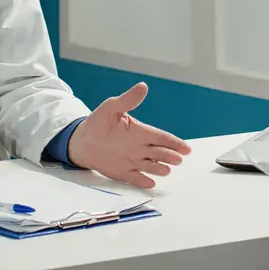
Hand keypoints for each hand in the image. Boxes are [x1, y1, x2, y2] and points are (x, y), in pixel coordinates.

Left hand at [68, 82, 192, 188]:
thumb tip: (142, 86)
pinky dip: (143, 181)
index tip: (186, 148)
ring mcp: (132, 161)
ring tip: (166, 170)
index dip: (175, 143)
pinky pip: (136, 178)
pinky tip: (150, 183)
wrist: (82, 141)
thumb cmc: (98, 122)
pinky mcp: (123, 172)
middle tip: (178, 159)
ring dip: (159, 168)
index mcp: (140, 132)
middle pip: (160, 153)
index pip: (161, 137)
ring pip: (151, 166)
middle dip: (170, 156)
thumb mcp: (111, 108)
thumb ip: (128, 100)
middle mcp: (140, 147)